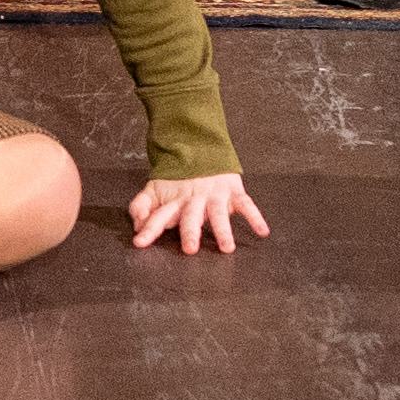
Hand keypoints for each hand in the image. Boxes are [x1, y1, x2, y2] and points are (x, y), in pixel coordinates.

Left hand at [128, 172, 270, 254]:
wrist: (199, 150)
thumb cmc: (176, 181)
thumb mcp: (155, 192)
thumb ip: (141, 208)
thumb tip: (136, 227)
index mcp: (173, 202)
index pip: (158, 216)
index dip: (148, 229)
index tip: (139, 242)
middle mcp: (193, 199)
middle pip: (190, 216)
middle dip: (190, 232)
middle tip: (189, 249)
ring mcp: (213, 194)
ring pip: (218, 212)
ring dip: (222, 229)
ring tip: (227, 247)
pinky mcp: (231, 190)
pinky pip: (245, 204)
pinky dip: (255, 216)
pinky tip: (262, 230)